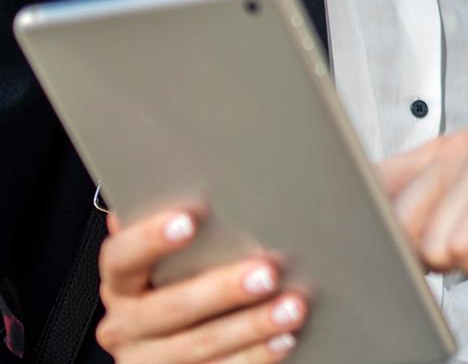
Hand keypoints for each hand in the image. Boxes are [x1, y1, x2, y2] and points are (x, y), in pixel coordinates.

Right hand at [96, 207, 307, 362]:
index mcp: (120, 282)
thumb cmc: (179, 279)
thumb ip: (181, 225)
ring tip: (293, 307)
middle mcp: (124, 325)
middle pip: (170, 307)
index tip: (189, 218)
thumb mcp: (172, 255)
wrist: (169, 345)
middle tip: (268, 271)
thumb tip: (203, 177)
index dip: (151, 238)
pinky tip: (284, 341)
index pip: (122, 257)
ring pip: (198, 347)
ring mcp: (146, 362)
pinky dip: (255, 358)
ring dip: (252, 327)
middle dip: (223, 290)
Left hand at [379, 130, 467, 335]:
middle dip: (431, 254)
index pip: (372, 185)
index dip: (371, 224)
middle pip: (396, 223)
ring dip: (465, 261)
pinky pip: (465, 247)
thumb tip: (355, 235)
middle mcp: (457, 145)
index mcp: (437, 151)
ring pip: (433, 242)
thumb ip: (406, 224)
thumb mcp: (447, 234)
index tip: (381, 238)